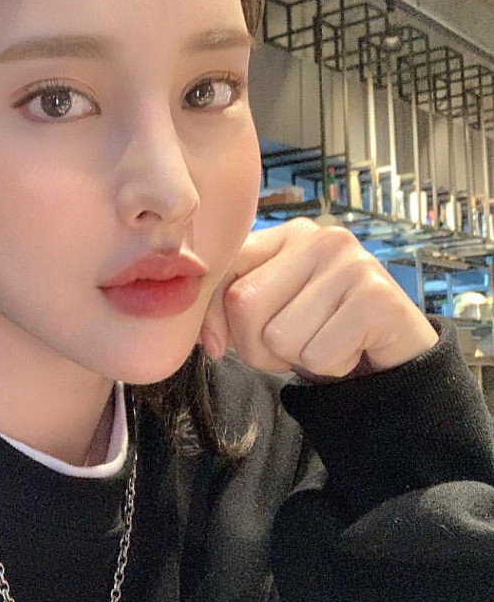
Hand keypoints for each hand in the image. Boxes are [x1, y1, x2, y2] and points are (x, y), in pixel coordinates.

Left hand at [201, 218, 438, 379]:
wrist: (395, 355)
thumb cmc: (323, 332)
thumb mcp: (269, 315)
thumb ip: (230, 311)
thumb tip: (206, 339)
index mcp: (286, 235)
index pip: (223, 270)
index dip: (212, 317)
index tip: (218, 345)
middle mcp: (320, 237)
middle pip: (244, 304)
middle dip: (257, 347)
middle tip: (293, 345)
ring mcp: (353, 262)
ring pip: (280, 336)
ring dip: (298, 359)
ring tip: (326, 343)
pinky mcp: (378, 297)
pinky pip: (318, 354)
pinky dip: (330, 366)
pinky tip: (351, 348)